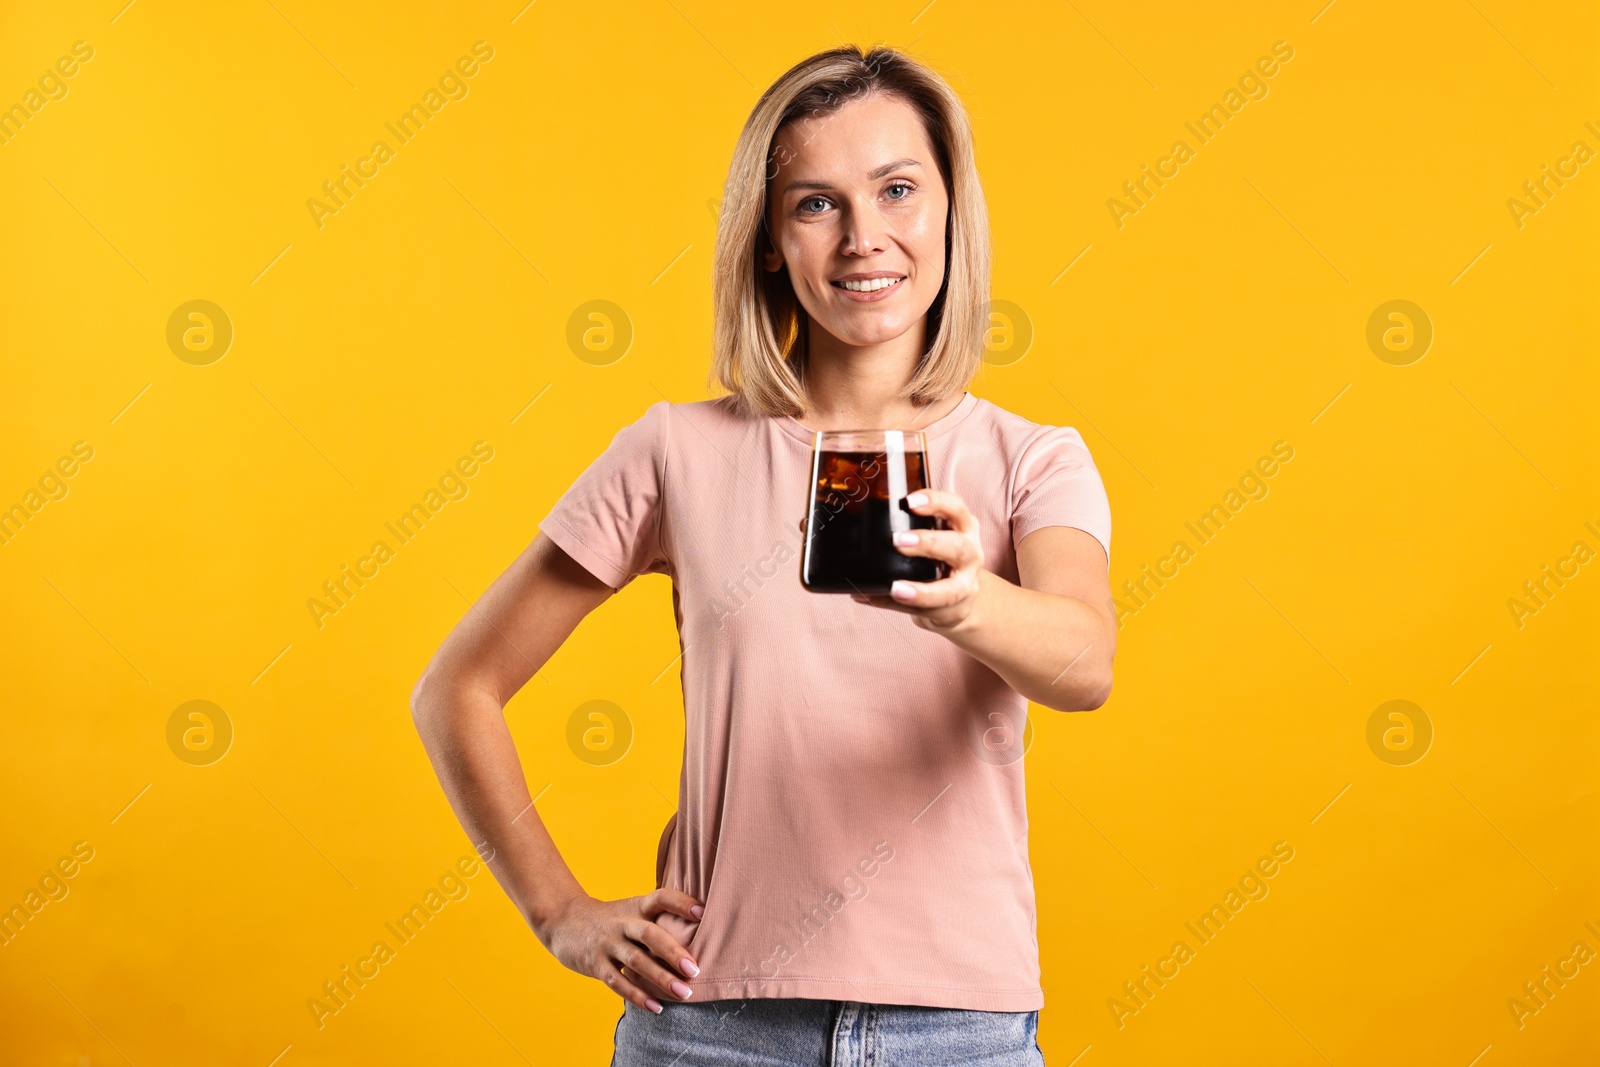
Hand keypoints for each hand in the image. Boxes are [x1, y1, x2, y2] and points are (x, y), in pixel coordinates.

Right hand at [540, 889, 703, 1013]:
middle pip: (649, 934)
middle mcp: (623, 923)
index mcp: (636, 906)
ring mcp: (608, 943)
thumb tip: (700, 937)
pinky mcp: (595, 963)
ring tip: (684, 993)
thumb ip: (658, 921)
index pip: (661, 897)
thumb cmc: (611, 919)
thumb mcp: (632, 910)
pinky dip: (637, 996)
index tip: (703, 911)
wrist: (563, 920)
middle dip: (673, 952)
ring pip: (636, 961)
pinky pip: (617, 982)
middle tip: (695, 969)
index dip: (681, 902)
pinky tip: (656, 1007)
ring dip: (660, 978)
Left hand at [851, 489, 984, 633]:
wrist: (959, 598)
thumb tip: (854, 526)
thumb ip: (906, 526)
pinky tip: (879, 599)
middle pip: (957, 547)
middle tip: (897, 541)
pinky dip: (902, 606)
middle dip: (927, 542)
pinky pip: (929, 610)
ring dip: (920, 590)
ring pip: (949, 589)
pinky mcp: (953, 608)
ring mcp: (965, 585)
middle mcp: (970, 553)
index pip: (956, 508)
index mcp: (963, 527)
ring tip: (895, 588)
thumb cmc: (940, 557)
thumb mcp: (935, 534)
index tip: (910, 501)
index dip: (936, 502)